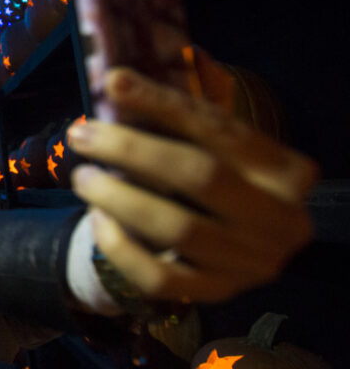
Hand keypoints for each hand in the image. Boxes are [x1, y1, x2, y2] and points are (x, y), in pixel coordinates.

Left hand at [67, 68, 315, 304]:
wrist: (242, 246)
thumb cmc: (223, 179)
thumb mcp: (219, 144)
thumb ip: (184, 112)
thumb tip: (120, 75)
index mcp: (286, 171)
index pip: (219, 128)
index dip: (162, 103)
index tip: (113, 83)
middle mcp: (279, 219)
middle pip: (197, 175)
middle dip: (131, 150)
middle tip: (81, 135)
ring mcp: (250, 263)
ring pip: (176, 228)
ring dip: (118, 197)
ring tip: (81, 177)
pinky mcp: (217, 293)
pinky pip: (159, 276)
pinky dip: (120, 247)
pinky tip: (98, 220)